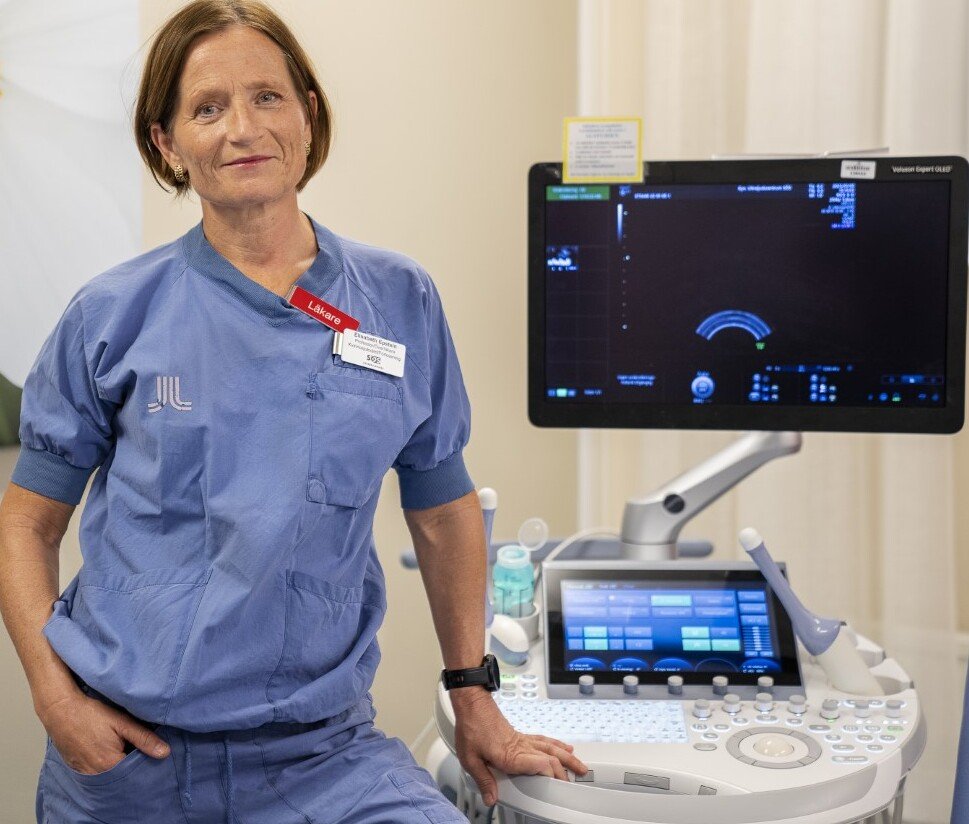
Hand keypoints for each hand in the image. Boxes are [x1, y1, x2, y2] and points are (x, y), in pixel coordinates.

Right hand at [38, 689, 169, 775]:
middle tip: (134, 746)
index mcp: (111, 764)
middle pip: (122, 776)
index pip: (136, 771)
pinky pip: (96, 773)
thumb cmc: (91, 714)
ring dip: (118, 765)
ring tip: (120, 747)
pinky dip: (105, 766)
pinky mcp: (77, 769)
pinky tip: (107, 750)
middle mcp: (97, 774)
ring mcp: (85, 773)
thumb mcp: (122, 723)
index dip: (145, 761)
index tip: (149, 751)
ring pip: (109, 775)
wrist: (61, 711)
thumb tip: (164, 752)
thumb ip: (144, 738)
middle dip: (132, 764)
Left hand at [451, 689, 587, 806]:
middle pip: (551, 756)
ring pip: (551, 747)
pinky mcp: (521, 735)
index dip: (553, 774)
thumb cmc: (471, 728)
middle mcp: (521, 746)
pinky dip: (557, 744)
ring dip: (567, 756)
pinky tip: (563, 747)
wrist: (472, 704)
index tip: (560, 784)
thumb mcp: (470, 759)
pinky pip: (544, 740)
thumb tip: (491, 798)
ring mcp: (523, 739)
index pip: (541, 764)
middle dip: (567, 768)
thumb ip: (484, 780)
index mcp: (511, 755)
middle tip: (579, 777)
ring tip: (580, 764)